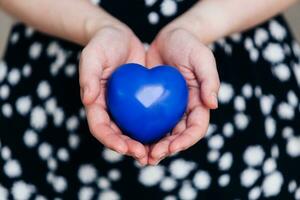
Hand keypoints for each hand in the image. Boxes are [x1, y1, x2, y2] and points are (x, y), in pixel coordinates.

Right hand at [79, 25, 147, 164]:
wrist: (119, 37)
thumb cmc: (103, 44)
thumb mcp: (92, 55)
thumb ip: (88, 75)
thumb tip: (88, 99)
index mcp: (96, 103)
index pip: (100, 127)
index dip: (110, 140)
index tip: (125, 148)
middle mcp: (110, 109)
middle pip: (117, 135)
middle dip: (129, 148)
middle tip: (144, 155)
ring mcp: (125, 107)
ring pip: (133, 132)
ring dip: (143, 145)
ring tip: (156, 154)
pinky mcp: (139, 102)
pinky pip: (146, 119)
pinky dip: (154, 130)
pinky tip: (167, 136)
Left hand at [146, 28, 219, 164]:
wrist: (170, 38)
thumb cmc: (189, 46)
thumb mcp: (203, 58)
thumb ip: (210, 80)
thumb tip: (213, 105)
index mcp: (199, 104)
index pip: (196, 128)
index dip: (186, 141)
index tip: (172, 147)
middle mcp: (184, 110)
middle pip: (178, 137)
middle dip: (166, 149)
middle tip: (151, 156)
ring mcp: (168, 108)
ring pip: (162, 134)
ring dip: (153, 147)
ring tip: (140, 156)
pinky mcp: (154, 103)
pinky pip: (148, 121)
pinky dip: (141, 132)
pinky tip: (130, 139)